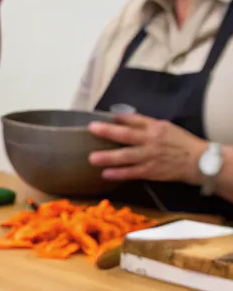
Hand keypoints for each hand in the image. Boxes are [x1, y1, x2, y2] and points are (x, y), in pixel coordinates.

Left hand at [88, 113, 207, 183]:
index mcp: (155, 127)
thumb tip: (120, 118)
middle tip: (92, 129)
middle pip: (127, 135)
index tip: (102, 117)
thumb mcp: (165, 127)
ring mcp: (150, 157)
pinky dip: (119, 173)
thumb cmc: (179, 142)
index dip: (119, 118)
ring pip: (127, 156)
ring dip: (109, 157)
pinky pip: (132, 172)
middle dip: (108, 132)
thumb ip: (144, 123)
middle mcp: (151, 140)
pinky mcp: (151, 171)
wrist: (198, 161)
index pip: (135, 120)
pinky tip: (106, 174)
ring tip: (92, 158)